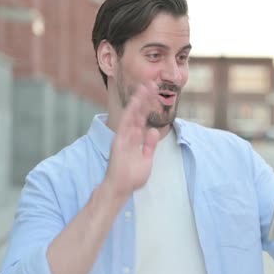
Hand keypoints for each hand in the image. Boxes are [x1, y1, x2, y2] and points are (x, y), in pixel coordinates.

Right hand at [102, 82, 159, 198]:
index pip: (142, 118)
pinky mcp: (119, 142)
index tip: (154, 94)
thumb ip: (149, 145)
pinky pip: (125, 125)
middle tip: (151, 84)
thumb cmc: (131, 177)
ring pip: (131, 115)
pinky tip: (135, 103)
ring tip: (144, 88)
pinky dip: (130, 114)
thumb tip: (152, 130)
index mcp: (134, 138)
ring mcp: (123, 137)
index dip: (148, 106)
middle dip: (144, 99)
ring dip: (138, 101)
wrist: (120, 189)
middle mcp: (128, 135)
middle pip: (137, 113)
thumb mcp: (146, 159)